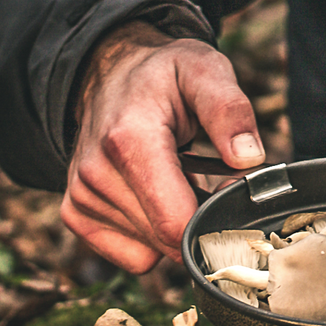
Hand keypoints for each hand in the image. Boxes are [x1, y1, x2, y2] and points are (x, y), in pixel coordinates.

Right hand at [61, 21, 265, 272]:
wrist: (113, 73)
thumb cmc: (165, 74)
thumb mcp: (205, 70)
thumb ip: (229, 109)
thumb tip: (249, 157)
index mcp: (128, 140)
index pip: (175, 223)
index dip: (217, 216)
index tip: (231, 185)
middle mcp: (96, 174)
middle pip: (167, 240)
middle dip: (200, 218)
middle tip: (209, 174)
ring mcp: (81, 198)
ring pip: (151, 251)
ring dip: (175, 222)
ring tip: (178, 176)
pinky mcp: (76, 214)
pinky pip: (132, 255)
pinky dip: (152, 233)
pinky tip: (156, 192)